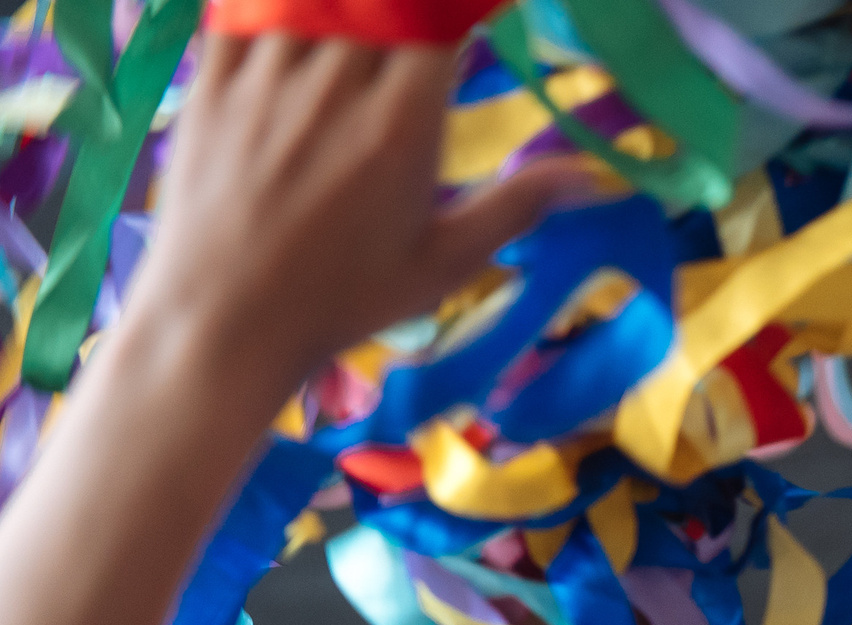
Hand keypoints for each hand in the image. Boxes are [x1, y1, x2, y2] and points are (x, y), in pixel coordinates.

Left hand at [127, 35, 587, 405]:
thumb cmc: (345, 299)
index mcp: (401, 125)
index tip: (474, 23)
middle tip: (420, 43)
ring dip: (347, 9)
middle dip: (407, 9)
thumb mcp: (445, 263)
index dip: (462, 11)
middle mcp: (335, 84)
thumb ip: (517, 205)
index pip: (441, 18)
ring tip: (365, 34)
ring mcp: (265, 77)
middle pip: (380, 1)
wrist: (224, 321)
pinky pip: (240, 8)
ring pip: (314, 0)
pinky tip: (298, 23)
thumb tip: (597, 177)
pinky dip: (273, 7)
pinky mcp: (210, 81)